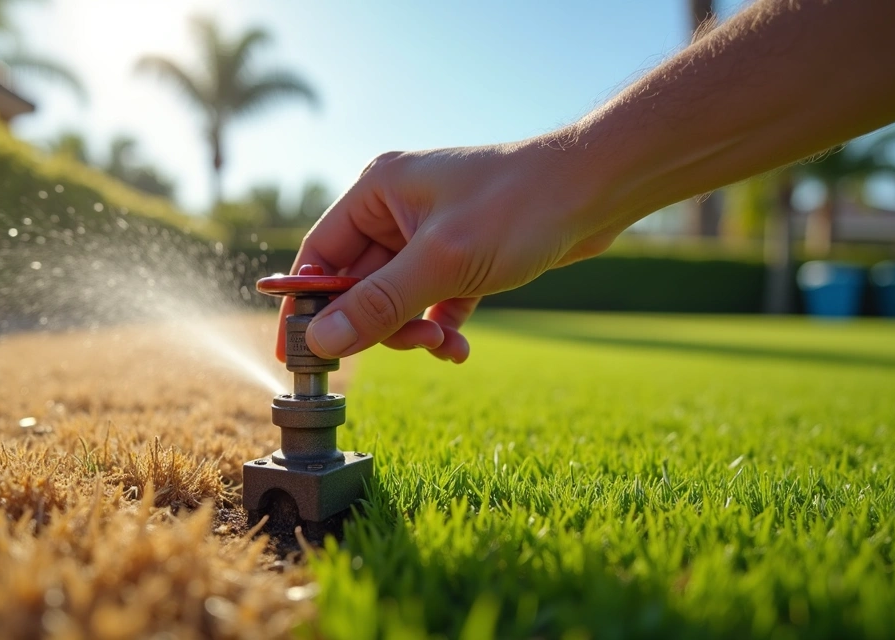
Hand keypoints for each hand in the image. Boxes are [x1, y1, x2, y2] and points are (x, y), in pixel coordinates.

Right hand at [275, 134, 629, 363]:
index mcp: (377, 191)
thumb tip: (321, 341)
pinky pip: (432, 301)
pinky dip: (440, 326)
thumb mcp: (442, 262)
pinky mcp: (462, 256)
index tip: (296, 355)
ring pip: (396, 299)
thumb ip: (377, 304)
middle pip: (358, 284)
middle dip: (380, 323)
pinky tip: (459, 347)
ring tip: (445, 342)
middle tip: (413, 344)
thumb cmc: (520, 206)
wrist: (598, 190)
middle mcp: (397, 209)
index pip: (319, 255)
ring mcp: (430, 233)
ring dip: (413, 329)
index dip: (306, 306)